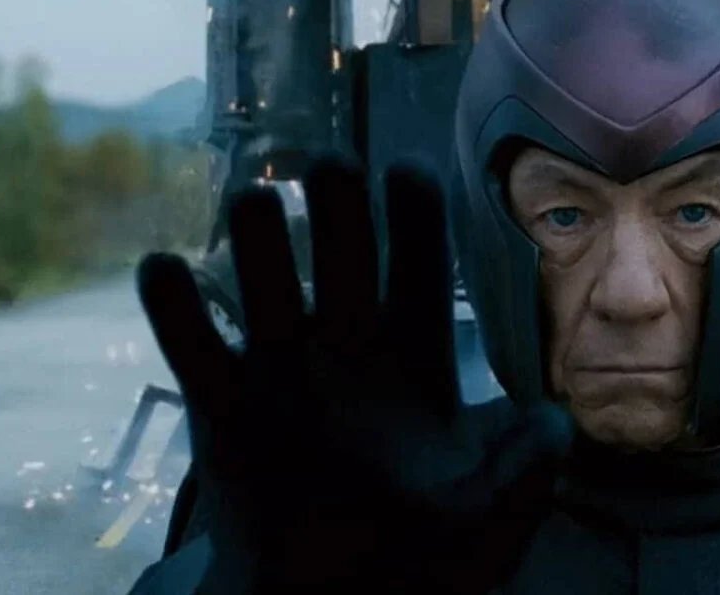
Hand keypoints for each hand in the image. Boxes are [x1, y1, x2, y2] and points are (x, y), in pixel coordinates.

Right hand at [137, 156, 571, 592]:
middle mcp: (349, 351)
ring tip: (254, 201)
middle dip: (338, 209)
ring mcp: (282, 373)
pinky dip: (174, 310)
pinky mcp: (222, 410)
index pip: (420, 273)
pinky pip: (194, 350)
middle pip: (343, 260)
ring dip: (259, 241)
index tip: (408, 169)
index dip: (416, 220)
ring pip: (266, 285)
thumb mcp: (482, 523)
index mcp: (417, 362)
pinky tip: (162, 267)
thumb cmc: (419, 564)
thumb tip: (557, 422)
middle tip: (330, 164)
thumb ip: (518, 474)